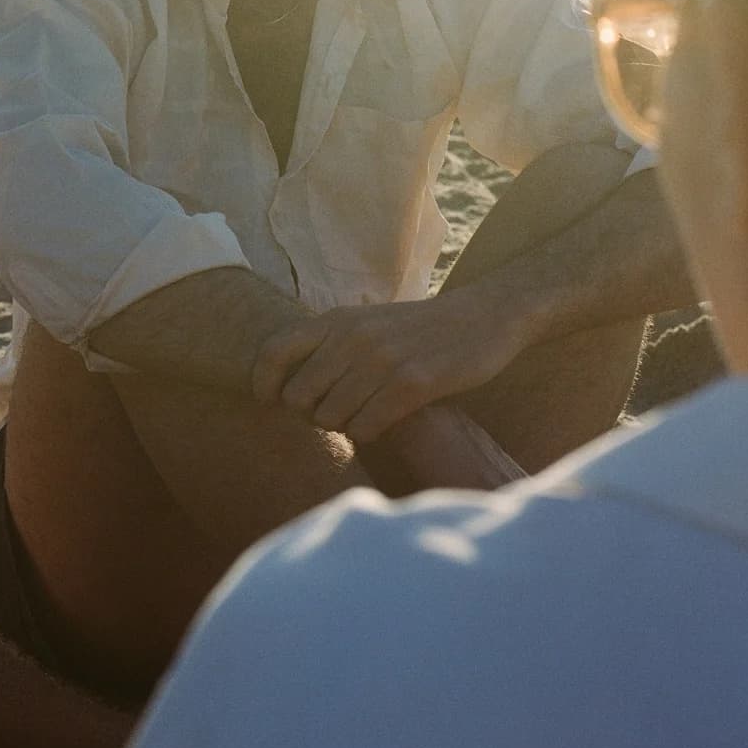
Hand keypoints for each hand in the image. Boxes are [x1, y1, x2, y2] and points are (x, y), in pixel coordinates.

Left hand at [252, 291, 527, 444]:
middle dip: (310, 414)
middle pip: (298, 397)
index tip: (272, 402)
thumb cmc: (418, 328)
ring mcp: (383, 360)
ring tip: (361, 414)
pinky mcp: (414, 383)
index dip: (263, 384)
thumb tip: (285, 386)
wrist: (484, 316)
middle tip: (333, 412)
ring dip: (342, 425)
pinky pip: (365, 427)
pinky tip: (382, 421)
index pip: (273, 351)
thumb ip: (328, 344)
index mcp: (338, 319)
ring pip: (330, 417)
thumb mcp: (366, 322)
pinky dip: (367, 431)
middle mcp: (354, 337)